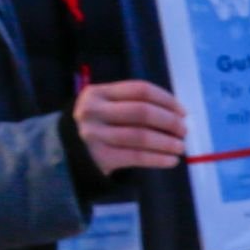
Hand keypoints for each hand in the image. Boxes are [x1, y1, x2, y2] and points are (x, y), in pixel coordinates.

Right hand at [71, 79, 187, 175]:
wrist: (66, 152)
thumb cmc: (97, 125)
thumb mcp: (106, 106)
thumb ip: (133, 104)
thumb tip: (177, 114)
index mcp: (98, 92)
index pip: (140, 90)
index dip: (166, 100)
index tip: (182, 111)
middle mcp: (93, 111)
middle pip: (142, 112)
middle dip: (169, 121)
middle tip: (184, 130)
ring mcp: (94, 135)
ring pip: (141, 136)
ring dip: (167, 142)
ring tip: (181, 147)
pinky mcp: (99, 157)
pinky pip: (136, 157)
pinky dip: (158, 158)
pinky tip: (171, 160)